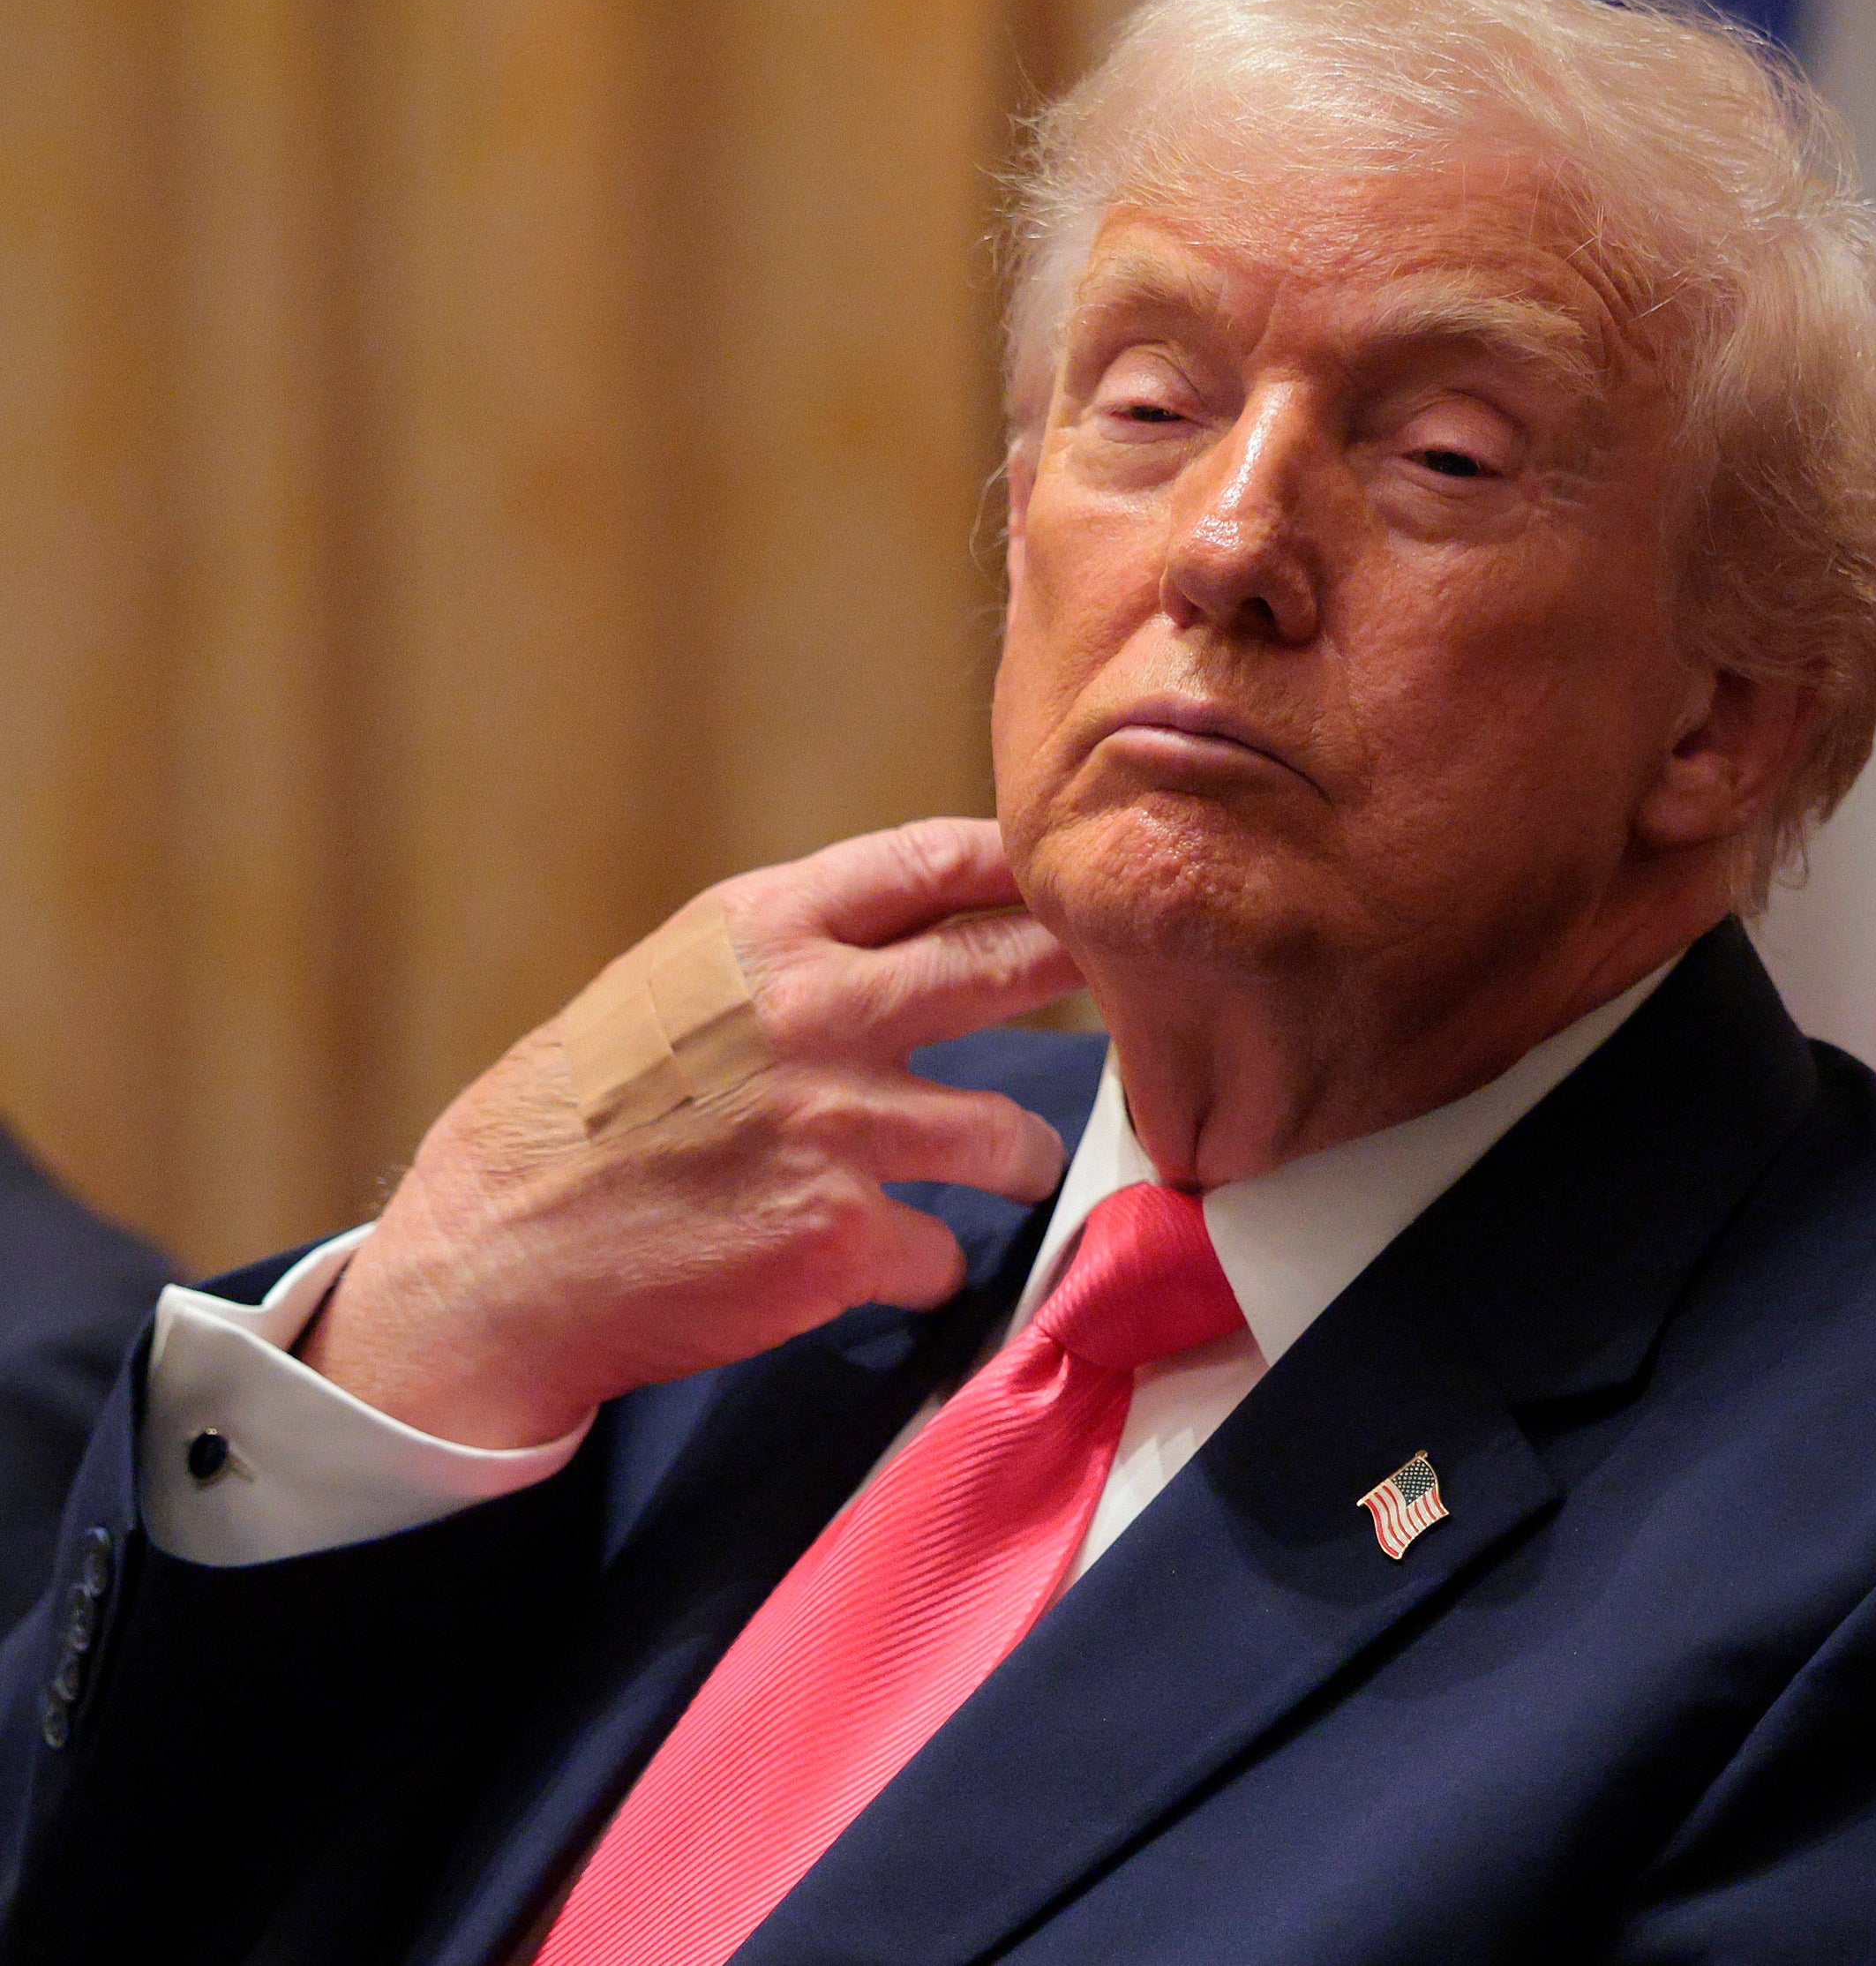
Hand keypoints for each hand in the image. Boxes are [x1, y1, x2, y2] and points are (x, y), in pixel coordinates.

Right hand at [301, 819, 1078, 1448]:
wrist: (494, 1258)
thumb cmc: (586, 1117)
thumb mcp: (678, 986)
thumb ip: (798, 951)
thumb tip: (931, 923)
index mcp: (763, 932)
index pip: (936, 860)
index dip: (1023, 865)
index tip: (1073, 878)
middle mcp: (814, 1011)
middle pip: (1013, 965)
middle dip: (1083, 978)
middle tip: (1130, 992)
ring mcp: (837, 1125)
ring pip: (1014, 1134)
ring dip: (1010, 1159)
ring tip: (985, 1168)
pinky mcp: (842, 1236)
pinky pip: (945, 1251)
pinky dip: (921, 1265)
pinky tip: (868, 1264)